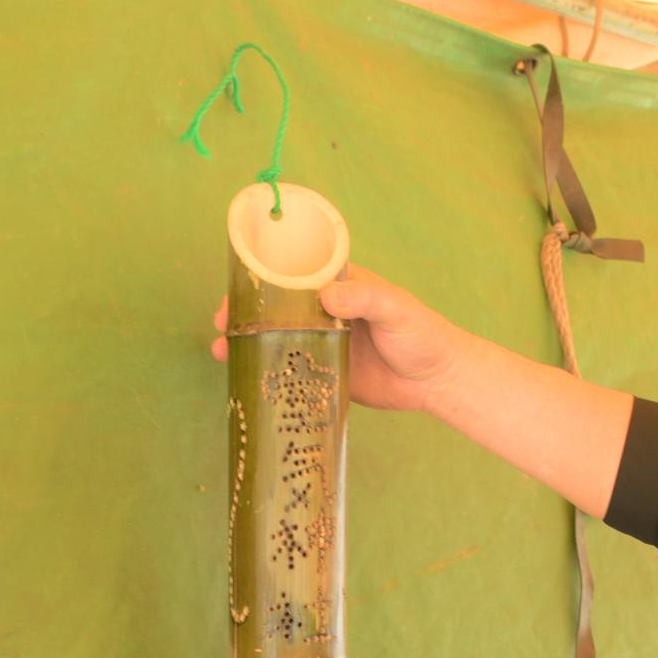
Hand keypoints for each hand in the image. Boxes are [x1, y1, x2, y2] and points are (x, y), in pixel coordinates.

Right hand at [209, 266, 466, 414]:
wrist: (437, 382)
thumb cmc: (422, 335)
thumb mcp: (396, 309)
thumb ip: (366, 298)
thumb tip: (327, 297)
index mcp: (339, 287)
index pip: (292, 275)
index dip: (262, 280)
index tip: (237, 290)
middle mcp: (324, 313)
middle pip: (276, 309)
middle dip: (245, 314)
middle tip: (221, 325)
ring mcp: (322, 344)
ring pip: (277, 340)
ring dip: (248, 345)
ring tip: (221, 352)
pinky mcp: (325, 375)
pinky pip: (291, 373)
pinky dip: (269, 375)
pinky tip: (246, 379)